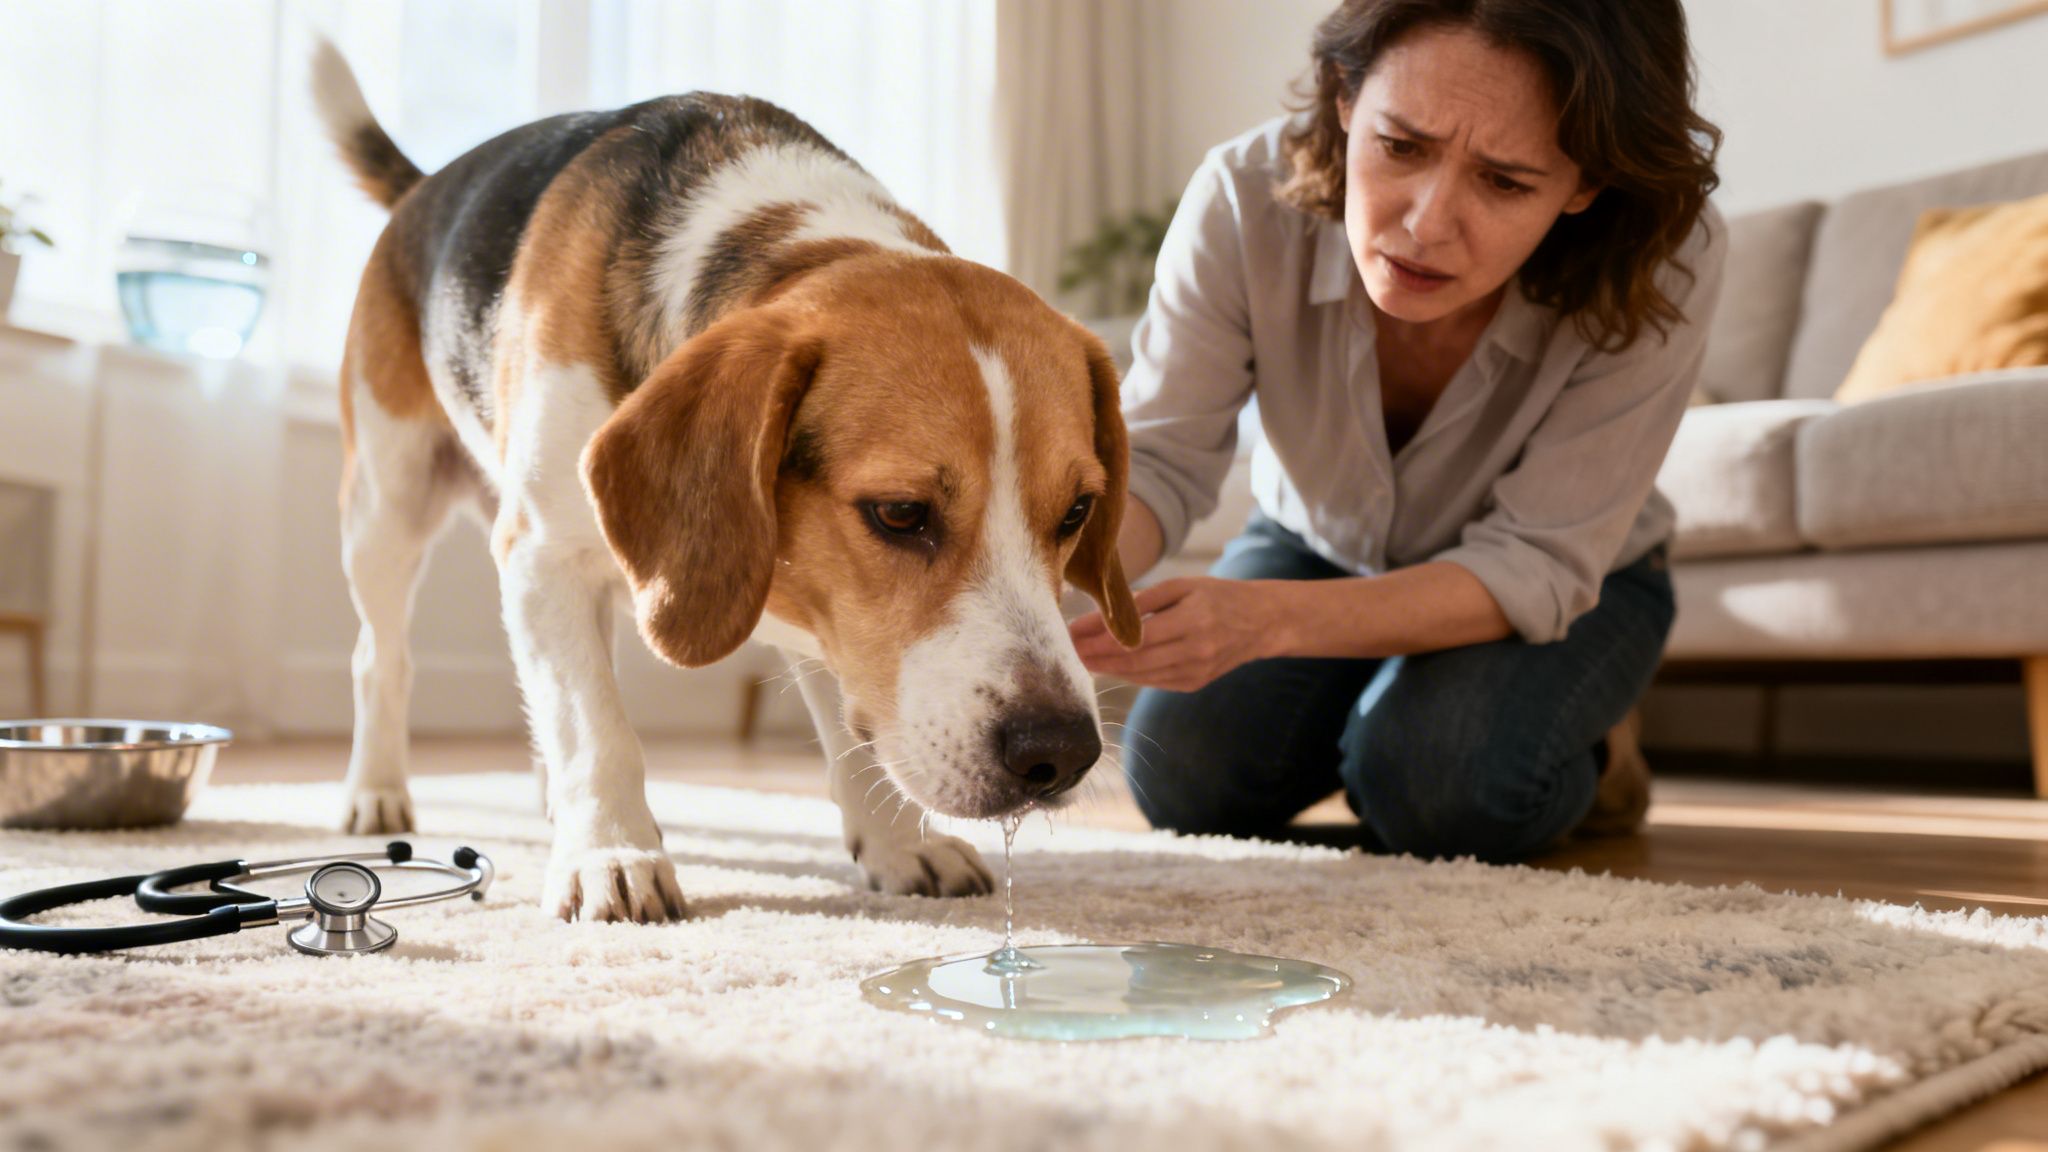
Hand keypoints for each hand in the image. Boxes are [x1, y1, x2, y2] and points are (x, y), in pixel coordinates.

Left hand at [1068, 577, 1284, 691]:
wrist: (1262, 623)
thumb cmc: (1219, 596)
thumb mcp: (1184, 586)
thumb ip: (1143, 600)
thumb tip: (1102, 614)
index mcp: (1192, 620)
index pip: (1135, 635)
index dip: (1099, 637)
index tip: (1071, 633)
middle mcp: (1195, 651)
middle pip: (1133, 660)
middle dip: (1095, 656)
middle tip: (1066, 651)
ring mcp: (1195, 672)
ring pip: (1141, 675)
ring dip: (1107, 669)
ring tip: (1080, 659)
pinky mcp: (1194, 684)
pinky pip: (1153, 681)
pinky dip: (1129, 674)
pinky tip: (1108, 667)